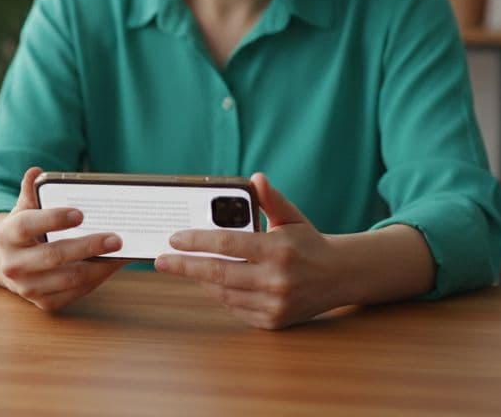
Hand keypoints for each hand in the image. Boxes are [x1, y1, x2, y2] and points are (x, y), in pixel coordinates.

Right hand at [0, 167, 124, 311]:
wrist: (13, 263)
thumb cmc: (25, 230)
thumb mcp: (24, 209)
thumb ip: (32, 191)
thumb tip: (36, 172)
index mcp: (6, 235)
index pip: (27, 226)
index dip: (53, 219)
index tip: (80, 213)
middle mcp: (13, 264)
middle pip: (54, 256)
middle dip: (88, 246)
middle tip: (115, 238)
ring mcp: (27, 287)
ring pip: (69, 278)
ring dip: (99, 266)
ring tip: (120, 251)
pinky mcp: (44, 303)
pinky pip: (76, 292)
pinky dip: (98, 278)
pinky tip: (112, 264)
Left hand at [153, 173, 342, 329]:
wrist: (339, 277)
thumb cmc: (309, 242)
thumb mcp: (292, 217)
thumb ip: (271, 199)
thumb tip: (256, 179)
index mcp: (279, 249)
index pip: (228, 244)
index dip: (197, 242)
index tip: (174, 239)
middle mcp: (276, 280)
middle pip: (218, 273)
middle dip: (185, 266)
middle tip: (161, 260)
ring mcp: (274, 304)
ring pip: (224, 293)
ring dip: (201, 280)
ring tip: (185, 267)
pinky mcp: (272, 321)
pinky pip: (235, 307)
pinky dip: (220, 294)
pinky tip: (211, 282)